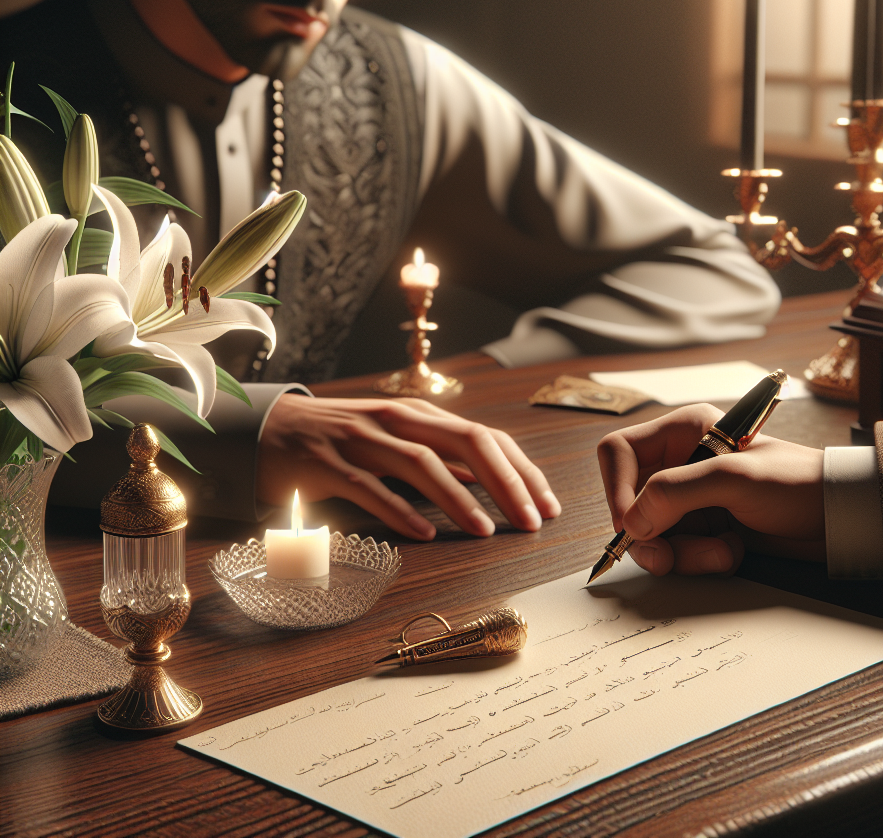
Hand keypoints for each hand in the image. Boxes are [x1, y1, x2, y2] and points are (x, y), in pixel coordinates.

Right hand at [258, 394, 560, 539]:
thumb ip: (440, 457)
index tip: (547, 505)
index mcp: (420, 416)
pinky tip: (424, 534)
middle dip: (506, 481)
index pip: (486, 437)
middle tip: (531, 521)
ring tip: (486, 531)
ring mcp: (361, 439)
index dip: (522, 470)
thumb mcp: (396, 440)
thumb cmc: (341, 439)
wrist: (266, 429)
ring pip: (422, 463)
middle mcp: (396, 420)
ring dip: (459, 498)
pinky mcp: (328, 464)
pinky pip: (369, 487)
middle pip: (466, 442)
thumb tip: (488, 481)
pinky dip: (400, 510)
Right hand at [597, 403, 824, 576]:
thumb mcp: (735, 479)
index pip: (619, 453)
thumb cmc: (796, 483)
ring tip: (722, 552)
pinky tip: (732, 551)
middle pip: (629, 501)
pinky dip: (699, 560)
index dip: (616, 488)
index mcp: (682, 432)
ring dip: (681, 552)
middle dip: (649, 534)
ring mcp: (690, 499)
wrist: (840, 519)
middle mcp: (679, 463)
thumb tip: (632, 521)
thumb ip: (677, 492)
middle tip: (667, 557)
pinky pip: (676, 551)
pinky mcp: (703, 529)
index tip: (630, 523)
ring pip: (651, 533)